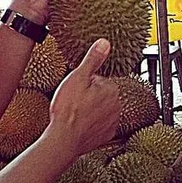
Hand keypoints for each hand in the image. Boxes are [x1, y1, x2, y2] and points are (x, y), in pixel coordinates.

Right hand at [49, 39, 119, 157]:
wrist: (64, 139)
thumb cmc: (68, 110)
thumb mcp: (78, 77)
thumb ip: (93, 59)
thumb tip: (105, 43)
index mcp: (111, 89)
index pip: (98, 79)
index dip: (84, 83)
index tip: (74, 90)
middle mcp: (117, 105)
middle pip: (100, 94)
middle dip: (88, 96)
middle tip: (73, 102)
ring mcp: (113, 121)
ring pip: (101, 109)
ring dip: (90, 110)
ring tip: (75, 114)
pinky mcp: (107, 135)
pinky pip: (100, 125)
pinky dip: (92, 124)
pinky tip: (80, 125)